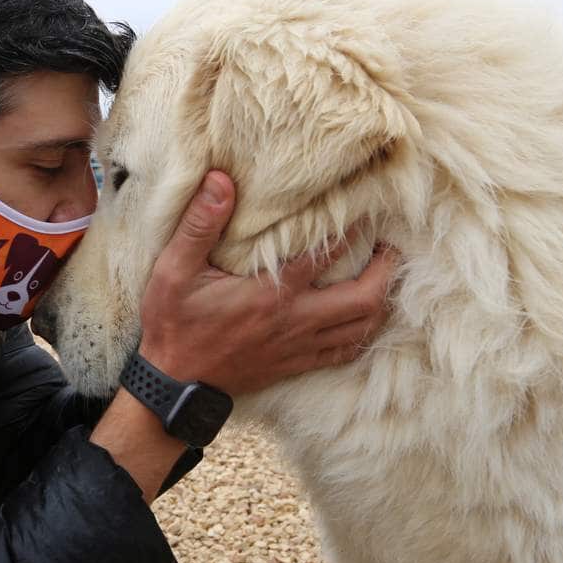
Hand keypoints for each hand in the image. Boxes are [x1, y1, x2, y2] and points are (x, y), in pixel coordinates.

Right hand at [139, 170, 396, 395]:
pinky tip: (366, 319)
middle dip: (386, 271)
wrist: (172, 381)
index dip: (353, 229)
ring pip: (362, 328)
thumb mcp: (175, 269)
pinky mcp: (295, 365)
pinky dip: (364, 333)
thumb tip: (220, 180)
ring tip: (385, 277)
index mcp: (270, 294)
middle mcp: (294, 321)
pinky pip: (345, 352)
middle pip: (364, 298)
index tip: (367, 208)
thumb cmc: (173, 322)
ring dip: (381, 301)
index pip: (326, 255)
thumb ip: (200, 224)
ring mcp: (298, 347)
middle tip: (390, 247)